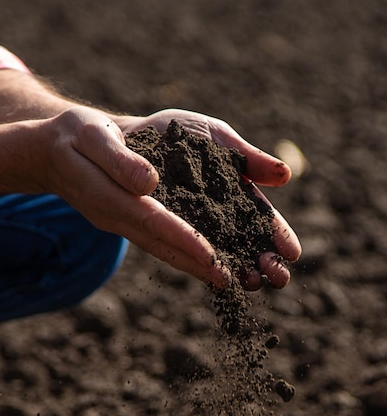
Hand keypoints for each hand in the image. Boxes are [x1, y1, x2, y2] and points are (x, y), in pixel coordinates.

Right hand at [37, 106, 228, 286]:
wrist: (47, 153)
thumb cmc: (71, 135)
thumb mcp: (91, 134)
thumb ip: (118, 158)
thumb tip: (148, 182)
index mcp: (107, 196)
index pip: (151, 220)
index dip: (182, 237)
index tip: (211, 255)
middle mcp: (114, 218)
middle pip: (159, 245)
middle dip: (193, 264)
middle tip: (228, 281)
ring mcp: (118, 224)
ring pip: (158, 248)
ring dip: (188, 265)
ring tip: (221, 278)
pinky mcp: (123, 222)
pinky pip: (153, 241)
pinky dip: (177, 252)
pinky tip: (198, 258)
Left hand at [120, 109, 300, 288]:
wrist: (123, 134)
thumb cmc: (176, 133)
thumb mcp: (216, 138)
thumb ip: (248, 157)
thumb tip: (287, 175)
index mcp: (232, 191)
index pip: (260, 217)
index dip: (276, 235)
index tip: (293, 253)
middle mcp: (212, 214)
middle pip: (242, 241)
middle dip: (262, 260)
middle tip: (279, 278)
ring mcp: (187, 225)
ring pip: (215, 252)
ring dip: (235, 269)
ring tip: (252, 282)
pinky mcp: (159, 232)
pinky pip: (180, 251)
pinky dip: (199, 264)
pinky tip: (218, 279)